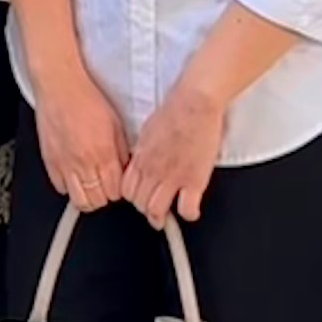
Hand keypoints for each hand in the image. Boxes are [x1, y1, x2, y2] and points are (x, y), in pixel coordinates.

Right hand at [29, 63, 130, 212]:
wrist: (60, 87)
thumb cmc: (86, 99)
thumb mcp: (116, 124)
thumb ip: (121, 151)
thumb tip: (125, 168)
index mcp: (104, 154)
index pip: (115, 192)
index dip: (119, 190)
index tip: (118, 183)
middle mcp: (84, 163)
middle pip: (97, 201)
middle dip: (104, 196)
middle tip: (105, 185)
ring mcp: (65, 165)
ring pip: (78, 201)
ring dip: (87, 196)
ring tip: (90, 185)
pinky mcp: (50, 162)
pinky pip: (60, 188)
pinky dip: (68, 187)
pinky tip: (74, 175)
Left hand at [121, 86, 229, 225]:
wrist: (194, 103)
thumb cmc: (175, 110)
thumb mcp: (148, 131)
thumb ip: (143, 150)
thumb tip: (142, 160)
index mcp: (140, 158)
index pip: (126, 190)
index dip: (132, 197)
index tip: (139, 198)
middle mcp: (152, 171)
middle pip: (139, 202)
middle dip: (144, 208)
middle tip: (153, 209)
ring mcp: (173, 178)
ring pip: (156, 210)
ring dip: (160, 217)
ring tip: (166, 217)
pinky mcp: (194, 180)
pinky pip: (187, 209)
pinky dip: (188, 213)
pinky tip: (190, 210)